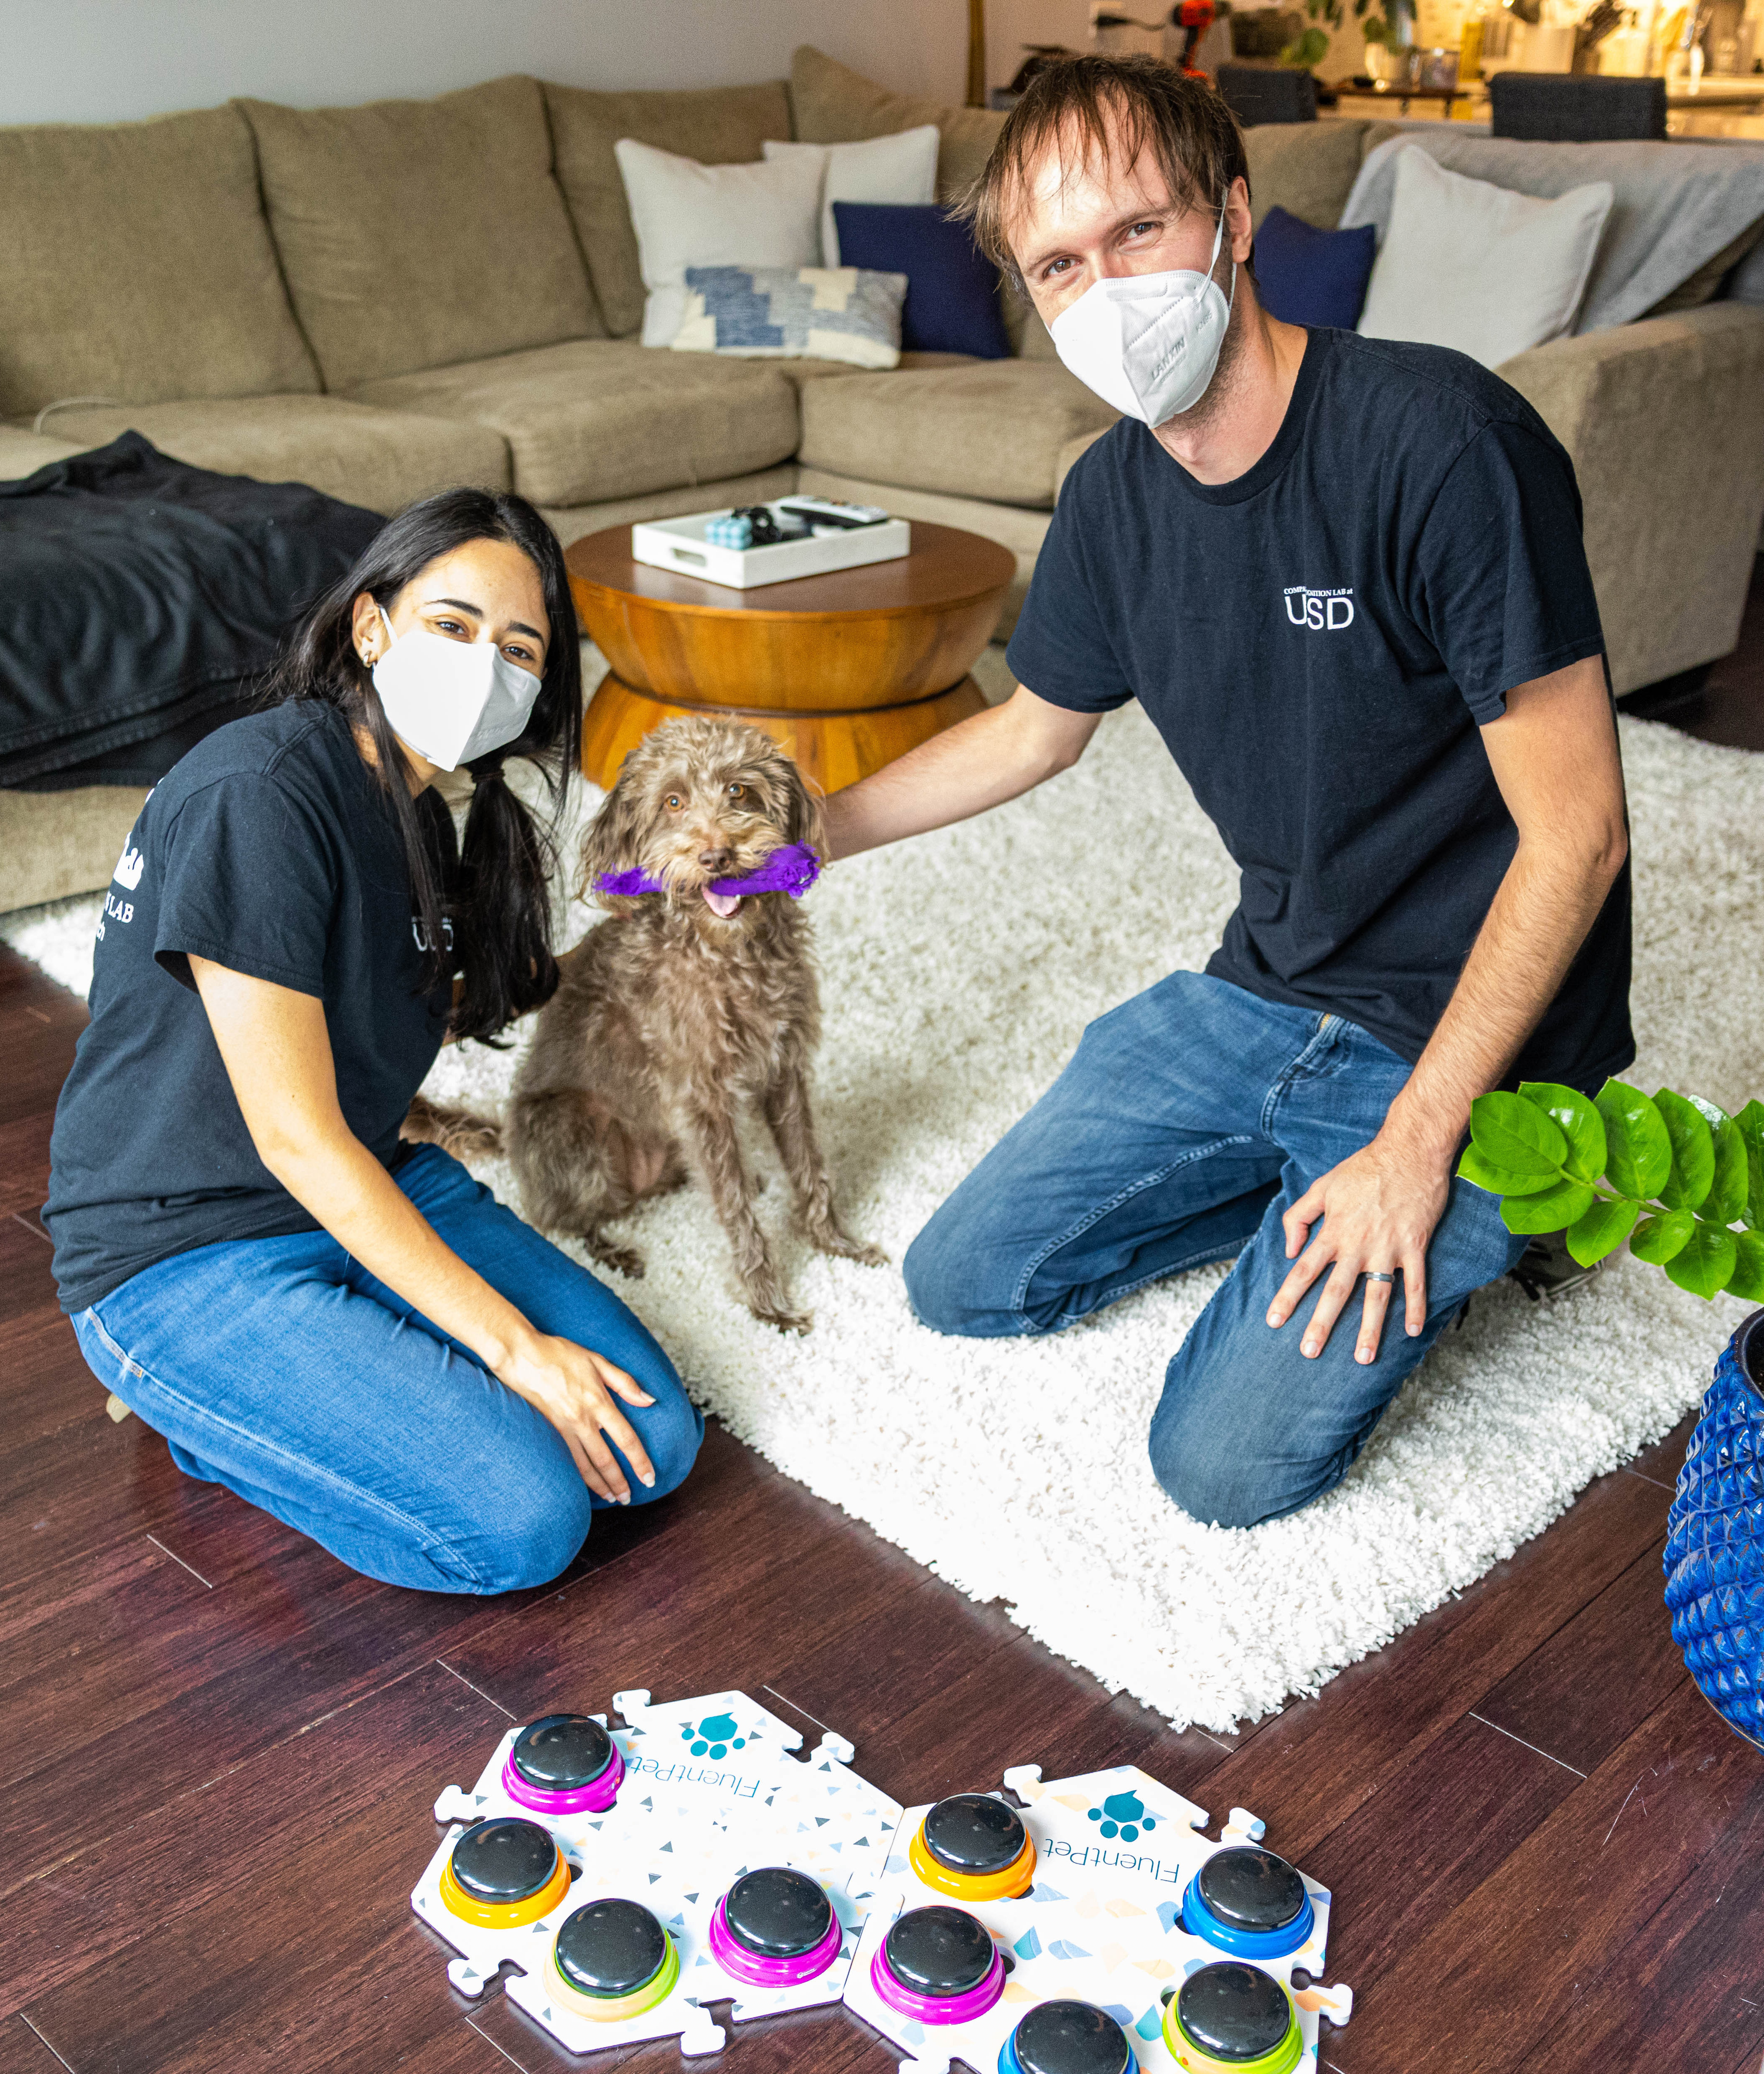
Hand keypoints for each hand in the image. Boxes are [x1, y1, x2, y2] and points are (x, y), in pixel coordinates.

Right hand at [498, 1333, 656, 1501]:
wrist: (520, 1356)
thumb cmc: (559, 1354)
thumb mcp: (597, 1360)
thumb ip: (625, 1382)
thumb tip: (649, 1400)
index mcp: (598, 1402)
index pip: (626, 1439)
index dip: (639, 1461)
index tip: (649, 1478)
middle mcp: (582, 1420)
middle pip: (606, 1461)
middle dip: (620, 1483)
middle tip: (629, 1499)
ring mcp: (563, 1428)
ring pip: (585, 1466)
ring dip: (600, 1486)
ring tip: (611, 1499)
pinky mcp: (549, 1431)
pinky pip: (567, 1460)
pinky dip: (578, 1477)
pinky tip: (585, 1485)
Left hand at [1265, 1129, 1451, 1363]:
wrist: (1409, 1151)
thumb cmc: (1363, 1168)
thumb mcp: (1322, 1186)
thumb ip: (1299, 1216)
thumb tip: (1289, 1249)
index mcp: (1333, 1231)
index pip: (1303, 1270)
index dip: (1287, 1297)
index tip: (1273, 1321)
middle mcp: (1358, 1245)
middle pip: (1336, 1291)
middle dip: (1321, 1324)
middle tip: (1309, 1352)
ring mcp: (1388, 1248)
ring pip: (1377, 1296)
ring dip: (1370, 1329)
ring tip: (1363, 1358)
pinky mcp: (1415, 1246)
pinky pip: (1416, 1283)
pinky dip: (1416, 1308)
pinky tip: (1414, 1332)